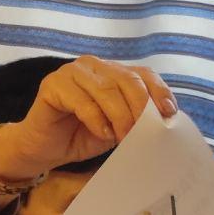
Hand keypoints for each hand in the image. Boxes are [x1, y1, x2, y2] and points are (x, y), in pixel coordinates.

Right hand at [0, 56, 177, 182]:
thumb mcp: (119, 126)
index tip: (168, 114)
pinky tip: (103, 134)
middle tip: (143, 134)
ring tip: (123, 138)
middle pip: (127, 80)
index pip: (143, 73)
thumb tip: (165, 119)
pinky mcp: (52, 85)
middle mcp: (92, 65)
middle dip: (140, 109)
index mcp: (111, 71)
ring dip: (120, 117)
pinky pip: (82, 101)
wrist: (45, 148)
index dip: (159, 91)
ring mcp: (70, 72)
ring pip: (107, 89)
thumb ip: (137, 116)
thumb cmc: (83, 135)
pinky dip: (97, 120)